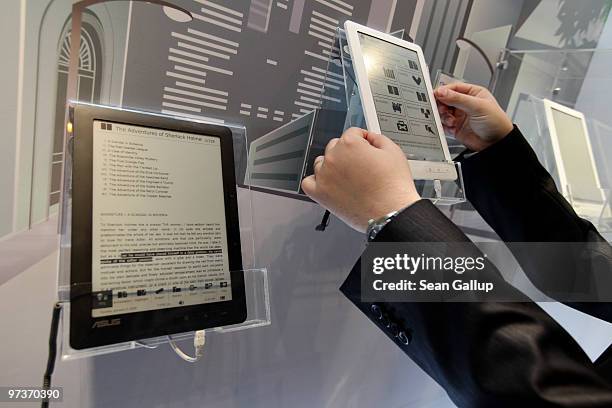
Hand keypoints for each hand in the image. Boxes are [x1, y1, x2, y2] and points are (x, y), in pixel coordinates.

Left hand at [301, 127, 419, 232]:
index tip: (367, 149)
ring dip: (332, 165)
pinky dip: (316, 181)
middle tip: (361, 166)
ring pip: (321, 162)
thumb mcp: (393, 151)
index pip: (353, 133)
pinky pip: (308, 182)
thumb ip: (377, 138)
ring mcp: (324, 176)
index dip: (363, 140)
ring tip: (348, 177)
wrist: (391, 212)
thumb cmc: (393, 187)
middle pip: (336, 146)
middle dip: (348, 152)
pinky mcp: (320, 194)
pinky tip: (328, 183)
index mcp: (349, 144)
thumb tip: (369, 138)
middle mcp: (333, 157)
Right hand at [434, 83, 512, 151]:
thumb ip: (457, 98)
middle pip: (445, 100)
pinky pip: (444, 124)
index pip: (453, 88)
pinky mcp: (456, 127)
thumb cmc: (496, 122)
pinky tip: (450, 126)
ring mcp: (460, 116)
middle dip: (441, 105)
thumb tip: (442, 91)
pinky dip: (444, 126)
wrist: (497, 143)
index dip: (443, 91)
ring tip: (450, 120)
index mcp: (472, 93)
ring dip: (443, 116)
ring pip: (443, 113)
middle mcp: (465, 104)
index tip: (435, 95)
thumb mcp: (477, 106)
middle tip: (441, 109)